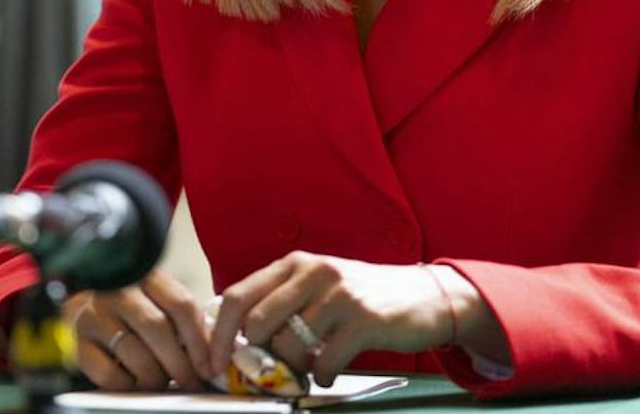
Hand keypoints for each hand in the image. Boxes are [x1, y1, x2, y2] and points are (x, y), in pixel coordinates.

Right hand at [61, 269, 212, 390]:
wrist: (91, 303)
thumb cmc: (141, 307)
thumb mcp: (165, 302)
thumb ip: (188, 322)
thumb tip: (214, 357)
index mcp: (149, 277)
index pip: (181, 305)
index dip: (200, 340)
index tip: (210, 366)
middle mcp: (119, 291)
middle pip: (157, 328)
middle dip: (180, 362)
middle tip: (191, 382)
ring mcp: (95, 315)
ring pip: (133, 352)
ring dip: (155, 376)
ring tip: (164, 382)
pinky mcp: (78, 341)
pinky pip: (107, 373)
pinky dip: (127, 384)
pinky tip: (135, 380)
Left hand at [209, 252, 455, 387]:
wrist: (425, 296)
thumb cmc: (365, 297)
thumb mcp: (319, 286)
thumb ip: (281, 303)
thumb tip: (236, 339)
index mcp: (296, 263)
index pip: (238, 296)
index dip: (219, 335)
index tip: (214, 364)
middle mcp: (315, 272)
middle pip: (257, 322)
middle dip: (255, 356)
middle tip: (265, 374)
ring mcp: (340, 294)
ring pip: (289, 345)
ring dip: (292, 369)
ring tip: (306, 369)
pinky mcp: (364, 319)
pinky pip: (324, 362)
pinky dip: (321, 376)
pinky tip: (330, 370)